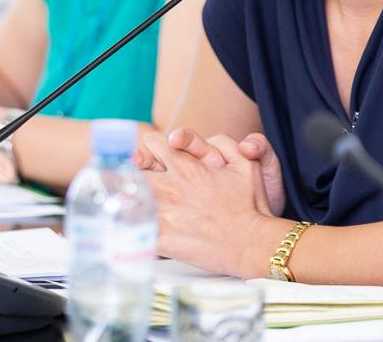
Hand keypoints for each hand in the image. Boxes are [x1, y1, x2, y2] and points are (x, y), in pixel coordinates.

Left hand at [141, 131, 275, 276]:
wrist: (253, 242)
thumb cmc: (251, 205)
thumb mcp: (244, 162)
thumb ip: (224, 144)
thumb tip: (199, 140)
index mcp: (185, 166)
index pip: (153, 143)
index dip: (150, 149)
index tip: (148, 158)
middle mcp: (170, 186)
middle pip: (136, 168)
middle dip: (136, 172)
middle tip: (136, 182)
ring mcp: (164, 212)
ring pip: (129, 197)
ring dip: (130, 199)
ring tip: (130, 205)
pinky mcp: (163, 238)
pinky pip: (136, 230)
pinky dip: (133, 229)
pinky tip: (133, 231)